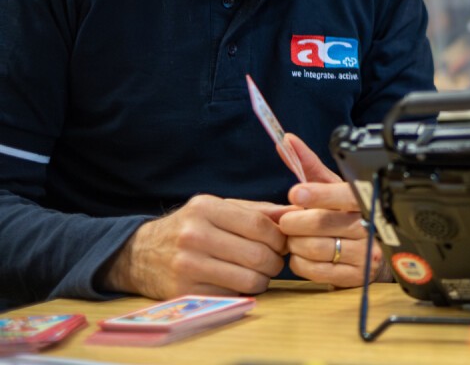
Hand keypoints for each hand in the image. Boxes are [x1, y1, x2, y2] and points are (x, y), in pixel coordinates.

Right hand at [100, 195, 290, 300]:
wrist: (139, 254)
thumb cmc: (190, 227)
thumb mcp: (218, 209)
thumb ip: (258, 211)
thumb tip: (296, 213)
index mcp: (206, 208)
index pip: (261, 225)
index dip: (280, 237)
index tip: (282, 242)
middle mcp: (194, 235)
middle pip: (258, 254)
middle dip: (275, 261)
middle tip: (273, 260)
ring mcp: (188, 265)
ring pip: (250, 279)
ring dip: (263, 278)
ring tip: (258, 271)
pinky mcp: (185, 291)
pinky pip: (233, 294)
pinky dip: (244, 290)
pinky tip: (238, 281)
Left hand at [279, 133, 385, 287]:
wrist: (374, 252)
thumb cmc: (346, 214)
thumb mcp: (332, 187)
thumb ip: (308, 165)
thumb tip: (286, 141)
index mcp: (364, 200)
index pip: (344, 195)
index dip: (319, 194)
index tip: (297, 192)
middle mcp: (369, 226)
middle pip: (321, 223)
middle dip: (294, 222)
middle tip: (288, 221)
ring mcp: (364, 253)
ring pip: (314, 248)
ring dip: (295, 243)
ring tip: (296, 238)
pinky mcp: (355, 276)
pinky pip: (314, 270)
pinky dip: (299, 262)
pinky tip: (304, 255)